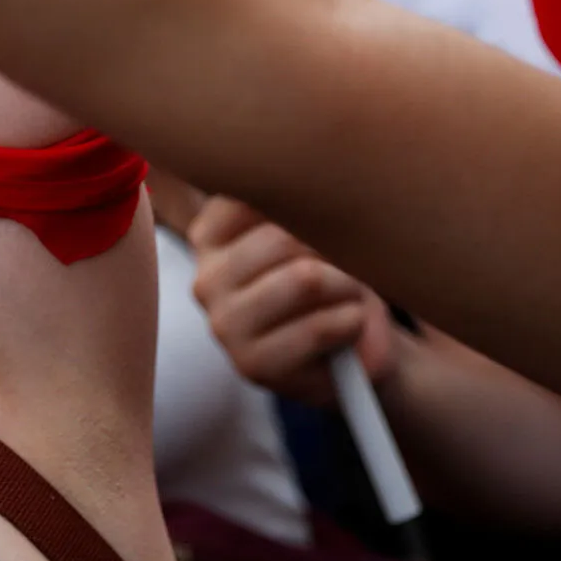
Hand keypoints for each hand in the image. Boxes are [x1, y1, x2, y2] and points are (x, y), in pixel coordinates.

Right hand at [188, 196, 397, 406]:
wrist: (354, 357)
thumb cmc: (335, 286)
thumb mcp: (318, 234)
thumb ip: (304, 209)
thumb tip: (323, 205)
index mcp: (211, 237)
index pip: (253, 195)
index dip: (309, 205)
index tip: (328, 225)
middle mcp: (206, 279)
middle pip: (284, 236)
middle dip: (336, 250)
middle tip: (351, 270)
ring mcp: (223, 324)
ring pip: (305, 278)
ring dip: (349, 287)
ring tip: (352, 300)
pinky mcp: (253, 364)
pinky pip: (320, 326)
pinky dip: (353, 323)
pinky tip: (349, 329)